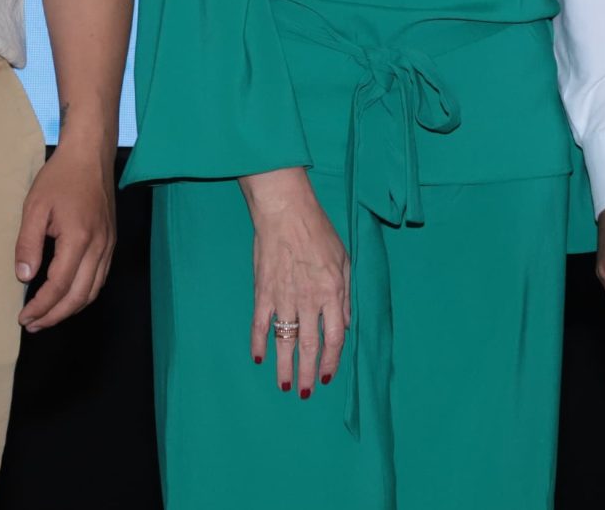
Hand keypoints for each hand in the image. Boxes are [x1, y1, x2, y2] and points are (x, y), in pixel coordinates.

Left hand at [15, 143, 115, 329]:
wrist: (91, 155)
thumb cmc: (60, 178)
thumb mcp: (35, 207)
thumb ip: (28, 244)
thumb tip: (24, 277)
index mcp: (79, 239)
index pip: (59, 286)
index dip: (40, 306)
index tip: (23, 317)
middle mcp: (99, 247)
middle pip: (78, 296)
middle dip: (54, 315)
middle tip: (32, 325)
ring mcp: (108, 245)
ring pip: (93, 291)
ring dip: (70, 309)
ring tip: (47, 316)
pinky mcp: (111, 242)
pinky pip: (100, 278)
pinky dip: (83, 295)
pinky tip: (68, 296)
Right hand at [240, 168, 348, 398]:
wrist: (285, 211)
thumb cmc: (318, 231)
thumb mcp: (344, 259)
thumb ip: (345, 294)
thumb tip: (345, 324)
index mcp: (332, 293)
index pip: (334, 337)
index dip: (332, 360)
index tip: (328, 376)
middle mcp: (309, 300)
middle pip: (310, 346)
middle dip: (308, 373)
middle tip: (305, 393)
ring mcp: (284, 298)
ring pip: (285, 341)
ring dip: (284, 366)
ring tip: (284, 385)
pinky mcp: (263, 292)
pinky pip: (260, 324)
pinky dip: (258, 342)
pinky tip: (258, 357)